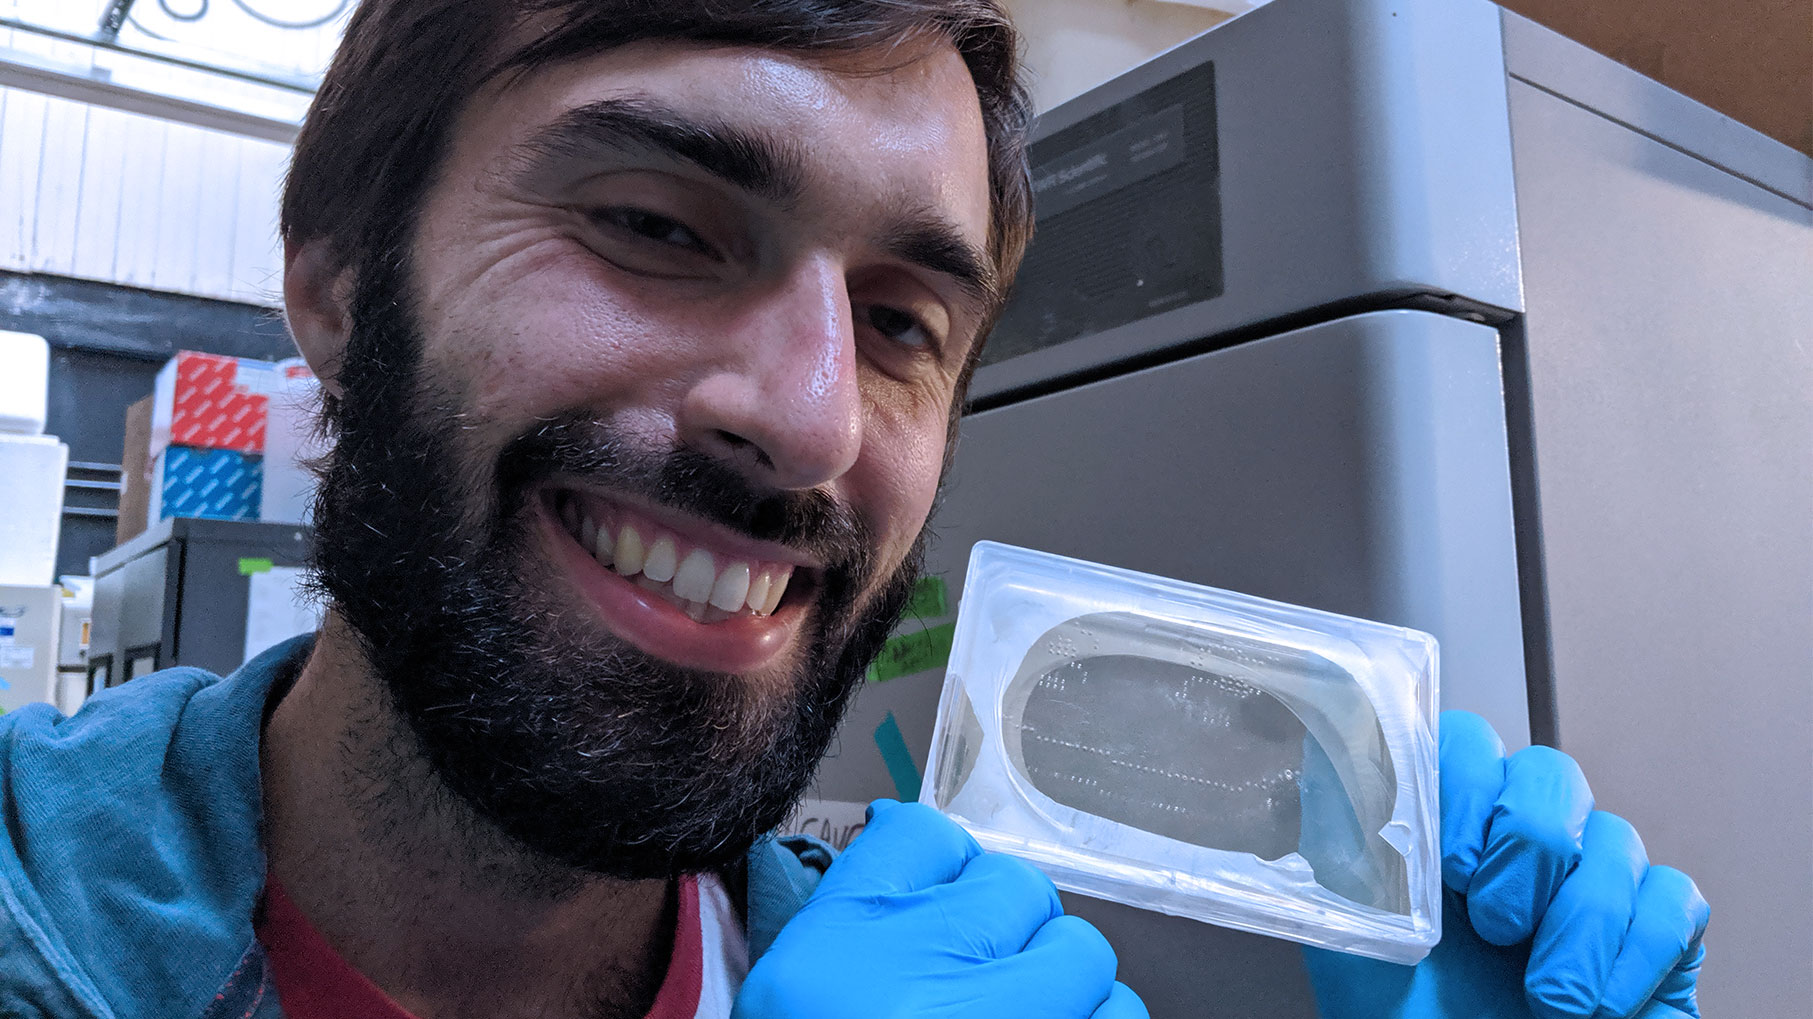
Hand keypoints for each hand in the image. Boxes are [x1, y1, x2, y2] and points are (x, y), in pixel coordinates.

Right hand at [732, 799, 1146, 1018]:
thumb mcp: (788, 995)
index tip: (945, 894)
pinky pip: (1117, 1017)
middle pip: (1011, 886)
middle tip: (980, 983)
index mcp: (835, 952)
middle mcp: (923, 975)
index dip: (941, 865)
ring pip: (1080, 951)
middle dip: (1007, 932)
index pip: (917, 836)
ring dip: (1061, 988)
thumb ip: (849, 925)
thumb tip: (909, 848)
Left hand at [1303, 711, 1708, 1018]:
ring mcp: (1594, 875)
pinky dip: (1631, 960)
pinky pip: (1673, 903)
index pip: (1466, 739)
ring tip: (1544, 997)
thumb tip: (1351, 725)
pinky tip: (1595, 1005)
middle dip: (1526, 852)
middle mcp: (1520, 835)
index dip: (1466, 786)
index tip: (1450, 867)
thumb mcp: (1350, 910)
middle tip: (1492, 929)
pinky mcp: (1657, 926)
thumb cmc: (1397, 1011)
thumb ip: (1347, 815)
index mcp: (1444, 820)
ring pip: (1616, 841)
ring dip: (1575, 932)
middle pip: (1551, 773)